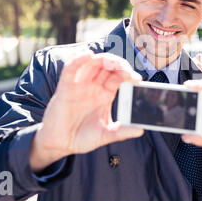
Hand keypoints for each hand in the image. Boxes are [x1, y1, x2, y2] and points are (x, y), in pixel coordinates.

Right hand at [30, 51, 143, 171]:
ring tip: (114, 63)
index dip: (129, 74)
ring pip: (92, 63)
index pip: (119, 77)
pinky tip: (88, 55)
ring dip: (103, 59)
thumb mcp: (105, 135)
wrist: (61, 145)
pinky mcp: (65, 88)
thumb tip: (141, 130)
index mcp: (105, 94)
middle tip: (128, 70)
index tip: (138, 80)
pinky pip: (70, 69)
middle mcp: (93, 86)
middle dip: (119, 64)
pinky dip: (78, 59)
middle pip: (107, 66)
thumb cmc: (82, 137)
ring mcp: (80, 85)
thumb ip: (122, 132)